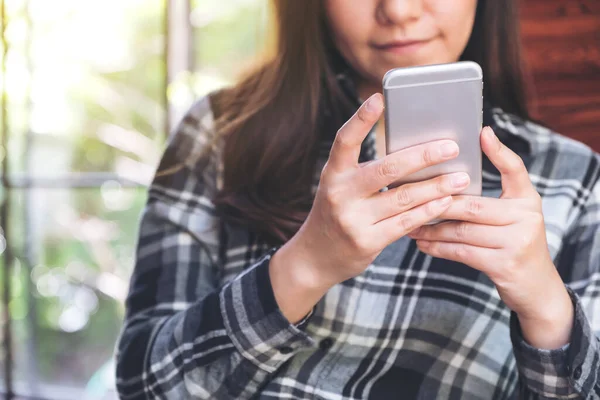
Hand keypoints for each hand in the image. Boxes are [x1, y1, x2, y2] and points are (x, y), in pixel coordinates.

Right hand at [270, 93, 469, 321]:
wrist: (315, 257)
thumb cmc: (336, 213)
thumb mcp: (340, 187)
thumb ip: (366, 172)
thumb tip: (415, 153)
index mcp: (332, 174)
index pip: (344, 141)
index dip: (361, 119)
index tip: (379, 98)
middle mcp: (340, 194)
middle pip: (386, 169)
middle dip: (423, 156)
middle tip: (451, 147)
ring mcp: (353, 219)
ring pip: (403, 197)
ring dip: (437, 186)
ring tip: (461, 177)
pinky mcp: (367, 241)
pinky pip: (406, 223)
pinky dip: (429, 211)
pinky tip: (446, 202)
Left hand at [408, 127, 573, 348]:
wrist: (536, 288)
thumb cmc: (513, 245)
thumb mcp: (512, 218)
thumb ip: (490, 201)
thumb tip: (448, 181)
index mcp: (527, 200)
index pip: (515, 169)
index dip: (499, 151)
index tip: (481, 132)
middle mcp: (527, 217)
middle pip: (471, 205)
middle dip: (436, 203)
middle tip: (407, 198)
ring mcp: (517, 242)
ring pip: (462, 230)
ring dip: (430, 228)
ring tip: (408, 224)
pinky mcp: (504, 265)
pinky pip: (462, 252)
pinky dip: (438, 247)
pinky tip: (421, 243)